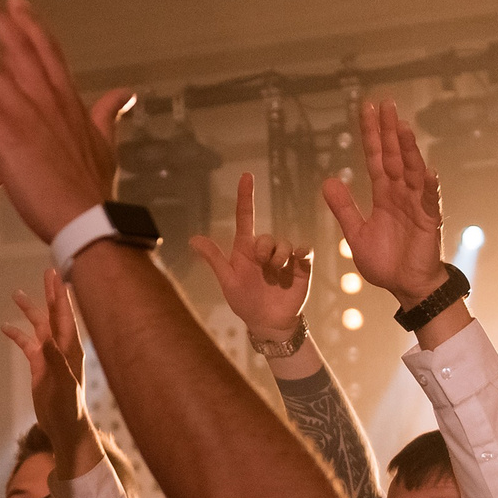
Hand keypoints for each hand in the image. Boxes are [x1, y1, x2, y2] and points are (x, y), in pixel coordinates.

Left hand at [0, 0, 134, 242]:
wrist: (88, 219)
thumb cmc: (93, 188)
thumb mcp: (106, 144)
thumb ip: (109, 113)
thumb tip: (125, 93)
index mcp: (67, 100)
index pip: (46, 50)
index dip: (29, 23)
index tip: (14, 0)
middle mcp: (46, 99)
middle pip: (17, 47)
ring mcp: (27, 114)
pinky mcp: (9, 135)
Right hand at [5, 268, 89, 448]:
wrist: (64, 426)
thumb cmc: (69, 406)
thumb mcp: (63, 383)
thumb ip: (55, 360)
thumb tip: (46, 338)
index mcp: (71, 348)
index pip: (65, 316)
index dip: (60, 296)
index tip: (56, 277)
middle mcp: (61, 347)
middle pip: (53, 315)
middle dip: (49, 294)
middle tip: (46, 272)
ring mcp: (50, 356)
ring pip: (38, 327)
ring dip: (29, 311)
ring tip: (16, 294)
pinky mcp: (39, 366)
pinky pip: (27, 345)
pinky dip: (17, 335)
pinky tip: (5, 327)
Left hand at [189, 172, 309, 336]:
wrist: (268, 322)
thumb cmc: (244, 301)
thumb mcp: (228, 281)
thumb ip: (214, 259)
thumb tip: (193, 239)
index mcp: (246, 249)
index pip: (246, 217)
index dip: (246, 196)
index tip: (246, 175)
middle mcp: (265, 250)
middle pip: (267, 236)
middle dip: (265, 249)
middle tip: (263, 264)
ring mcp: (283, 258)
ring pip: (285, 243)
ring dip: (280, 255)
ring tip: (276, 272)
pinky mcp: (300, 267)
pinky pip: (304, 250)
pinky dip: (301, 252)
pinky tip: (296, 260)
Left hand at [322, 101, 445, 306]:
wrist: (406, 287)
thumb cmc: (386, 262)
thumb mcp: (355, 233)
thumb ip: (344, 208)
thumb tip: (329, 180)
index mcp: (384, 195)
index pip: (375, 158)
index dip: (371, 135)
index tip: (367, 110)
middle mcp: (401, 194)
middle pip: (393, 156)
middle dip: (389, 131)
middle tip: (384, 104)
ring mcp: (416, 205)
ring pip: (411, 171)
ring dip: (407, 149)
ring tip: (401, 127)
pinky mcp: (429, 221)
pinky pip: (429, 200)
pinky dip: (428, 185)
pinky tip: (426, 169)